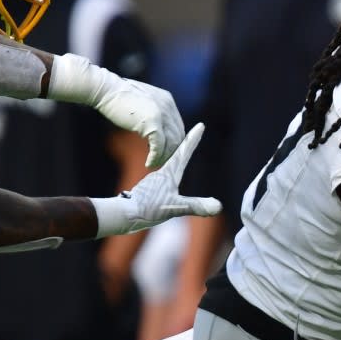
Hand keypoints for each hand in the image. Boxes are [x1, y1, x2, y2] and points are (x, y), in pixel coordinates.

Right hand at [46, 53, 184, 166]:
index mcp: (167, 100)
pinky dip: (155, 158)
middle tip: (160, 162)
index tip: (164, 152)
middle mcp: (168, 107)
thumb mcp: (141, 102)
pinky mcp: (153, 122)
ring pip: (171, 143)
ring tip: (153, 165)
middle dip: (171, 152)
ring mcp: (162, 114)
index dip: (173, 142)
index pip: (177, 126)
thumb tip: (150, 127)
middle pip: (178, 136)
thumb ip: (150, 112)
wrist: (107, 89)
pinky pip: (159, 146)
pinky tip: (148, 164)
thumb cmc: (118, 96)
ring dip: (163, 157)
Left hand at [91, 124, 221, 236]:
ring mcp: (152, 183)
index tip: (201, 124)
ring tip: (180, 154)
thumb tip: (218, 206)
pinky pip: (160, 180)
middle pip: (176, 156)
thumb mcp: (175, 208)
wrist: (122, 214)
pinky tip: (163, 184)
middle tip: (193, 133)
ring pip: (167, 168)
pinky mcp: (146, 191)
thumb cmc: (147, 209)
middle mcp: (160, 175)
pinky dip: (166, 176)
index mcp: (169, 174)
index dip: (193, 139)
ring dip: (175, 160)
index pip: (184, 153)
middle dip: (186, 146)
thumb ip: (196, 206)